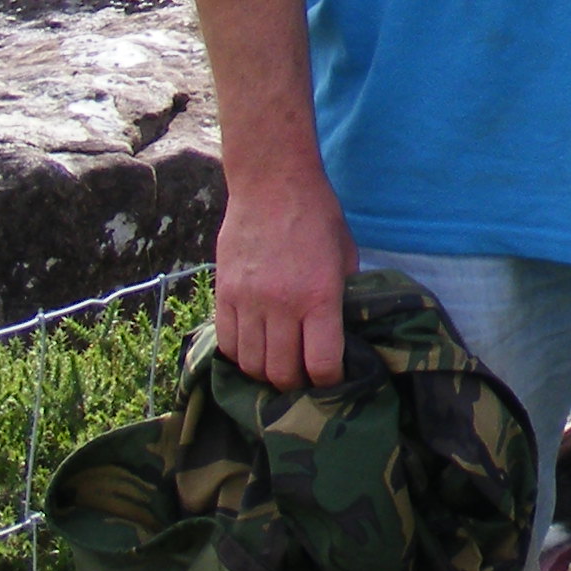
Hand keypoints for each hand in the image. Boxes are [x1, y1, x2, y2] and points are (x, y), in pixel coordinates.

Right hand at [212, 172, 356, 389]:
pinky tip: (253, 353)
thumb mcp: (345, 254)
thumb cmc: (318, 215)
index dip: (329, 383)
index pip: (321, 363)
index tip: (333, 383)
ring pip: (251, 365)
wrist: (272, 184)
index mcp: (319, 295)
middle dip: (296, 387)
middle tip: (304, 383)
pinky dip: (240, 358)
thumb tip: (346, 330)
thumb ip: (345, 294)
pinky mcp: (224, 295)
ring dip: (266, 376)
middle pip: (282, 373)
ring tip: (278, 371)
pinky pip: (227, 344)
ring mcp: (248, 302)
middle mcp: (281, 305)